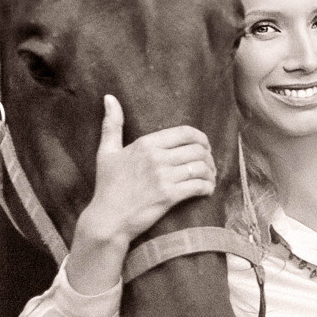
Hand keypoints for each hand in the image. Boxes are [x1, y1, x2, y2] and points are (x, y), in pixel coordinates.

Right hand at [74, 96, 214, 251]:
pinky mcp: (169, 196)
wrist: (107, 220)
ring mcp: (163, 177)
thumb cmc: (107, 186)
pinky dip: (208, 187)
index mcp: (145, 144)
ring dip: (210, 173)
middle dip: (209, 157)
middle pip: (198, 149)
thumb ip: (112, 124)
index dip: (201, 138)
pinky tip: (207, 190)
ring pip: (201, 167)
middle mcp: (156, 157)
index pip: (185, 133)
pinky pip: (198, 186)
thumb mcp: (106, 152)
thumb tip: (109, 97)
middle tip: (209, 165)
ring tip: (209, 178)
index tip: (204, 147)